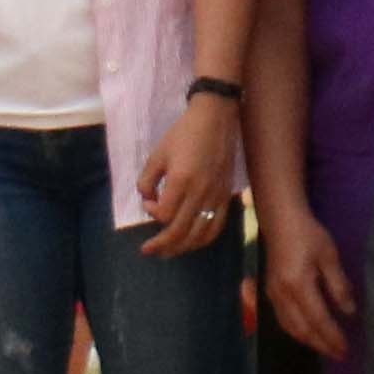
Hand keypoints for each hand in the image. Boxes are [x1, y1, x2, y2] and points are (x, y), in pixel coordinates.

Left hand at [134, 91, 243, 256]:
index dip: (151, 213)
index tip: (148, 203)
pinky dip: (204, 238)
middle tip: (148, 251)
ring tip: (168, 252)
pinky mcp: (227, 196)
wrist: (216, 121)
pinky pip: (217, 226)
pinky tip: (193, 242)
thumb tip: (148, 200)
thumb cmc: (183, 135)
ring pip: (200, 234)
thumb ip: (147, 180)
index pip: (164, 214)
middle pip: (181, 231)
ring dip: (182, 247)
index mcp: (182, 181)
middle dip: (162, 245)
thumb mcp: (157, 154)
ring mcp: (217, 196)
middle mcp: (201, 193)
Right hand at [271, 199, 356, 356]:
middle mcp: (282, 294)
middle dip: (320, 344)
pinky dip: (296, 330)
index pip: (318, 320)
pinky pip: (282, 318)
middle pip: (301, 328)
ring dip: (307, 340)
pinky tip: (306, 332)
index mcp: (298, 286)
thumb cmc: (308, 235)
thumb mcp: (329, 257)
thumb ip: (338, 286)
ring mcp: (272, 294)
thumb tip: (349, 312)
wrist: (280, 220)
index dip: (332, 337)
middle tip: (338, 355)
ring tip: (324, 348)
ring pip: (288, 326)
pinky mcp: (269, 291)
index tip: (346, 350)